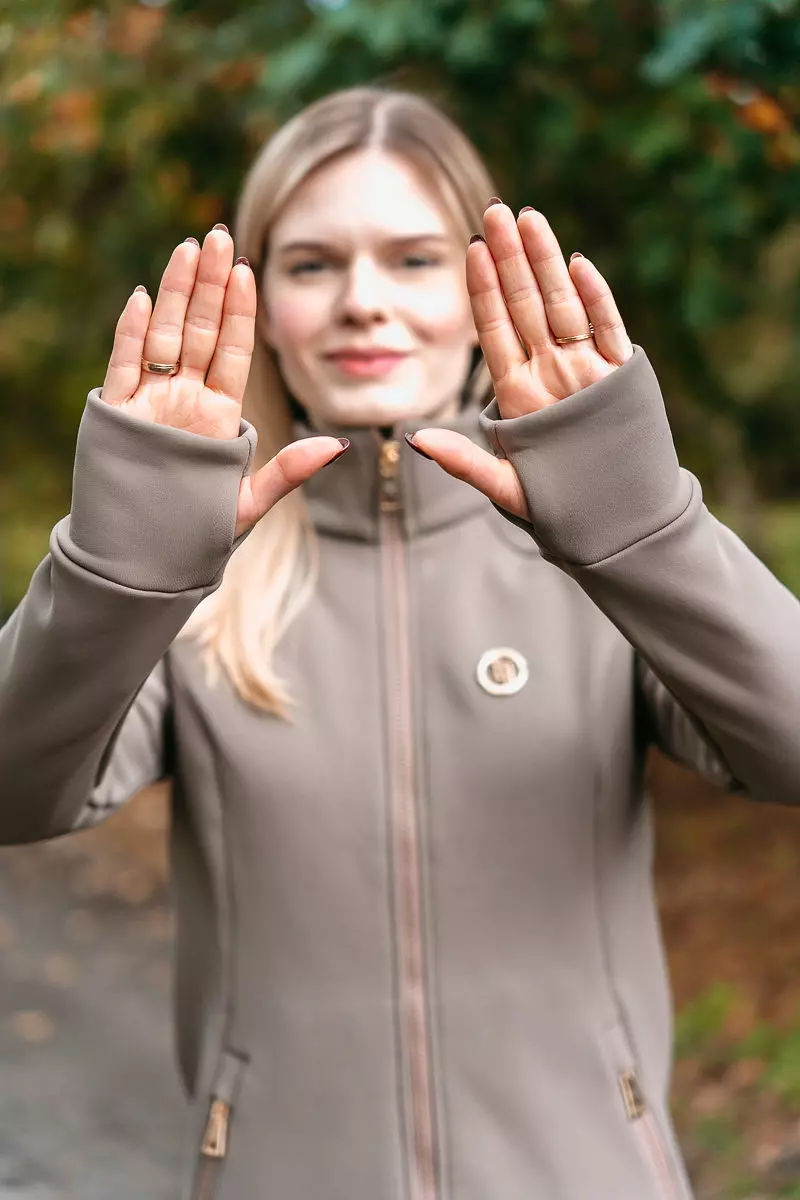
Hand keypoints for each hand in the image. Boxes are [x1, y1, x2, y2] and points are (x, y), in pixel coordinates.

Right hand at [102, 227, 346, 537]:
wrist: (144, 562)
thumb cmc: (197, 537)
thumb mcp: (249, 504)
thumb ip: (288, 471)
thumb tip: (338, 445)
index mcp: (221, 415)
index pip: (235, 351)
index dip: (242, 311)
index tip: (251, 270)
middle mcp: (187, 401)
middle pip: (202, 332)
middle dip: (211, 285)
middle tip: (220, 235)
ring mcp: (152, 404)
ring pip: (165, 337)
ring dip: (176, 294)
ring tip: (189, 249)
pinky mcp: (118, 416)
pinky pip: (125, 367)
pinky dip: (132, 334)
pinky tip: (144, 298)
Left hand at [409, 203, 632, 518]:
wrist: (616, 522)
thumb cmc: (559, 507)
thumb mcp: (505, 486)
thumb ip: (464, 460)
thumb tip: (414, 440)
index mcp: (517, 394)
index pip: (494, 330)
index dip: (482, 290)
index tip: (468, 249)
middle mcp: (549, 374)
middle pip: (526, 305)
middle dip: (510, 258)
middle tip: (494, 209)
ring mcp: (585, 372)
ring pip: (563, 306)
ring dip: (547, 262)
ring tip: (529, 218)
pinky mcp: (620, 378)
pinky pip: (607, 330)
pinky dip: (595, 298)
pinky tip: (577, 263)